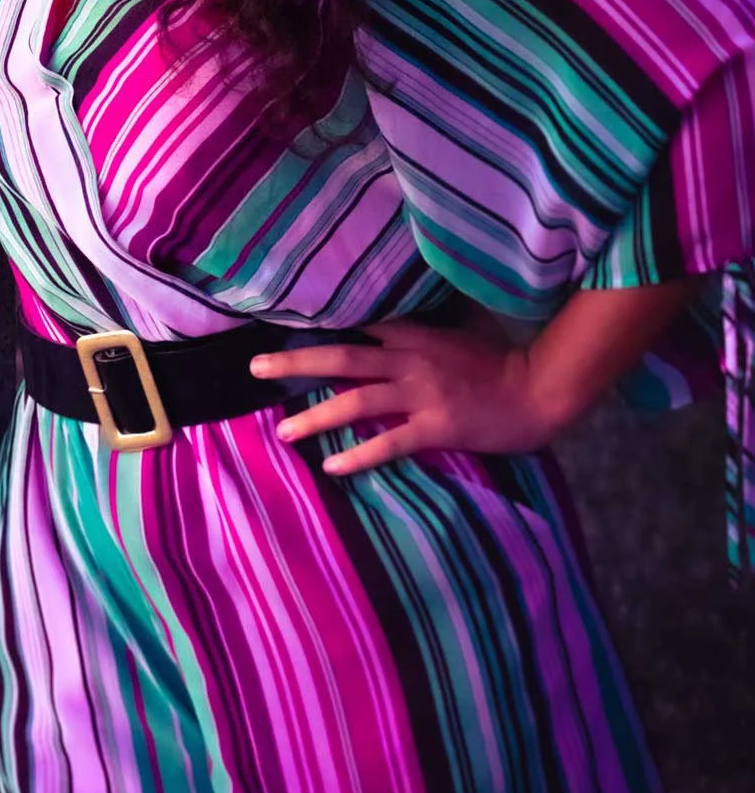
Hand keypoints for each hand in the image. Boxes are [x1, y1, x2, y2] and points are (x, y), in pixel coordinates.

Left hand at [251, 318, 553, 478]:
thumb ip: (417, 336)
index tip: (278, 332)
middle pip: (341, 357)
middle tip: (256, 368)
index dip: (315, 330)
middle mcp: (410, 360)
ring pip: (357, 399)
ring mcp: (422, 394)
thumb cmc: (498, 364)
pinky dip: (359, 454)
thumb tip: (380, 334)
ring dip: (316, 415)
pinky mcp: (437, 426)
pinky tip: (332, 465)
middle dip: (295, 363)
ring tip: (283, 429)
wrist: (537, 391)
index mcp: (414, 336)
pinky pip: (390, 442)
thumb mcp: (454, 336)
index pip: (355, 327)